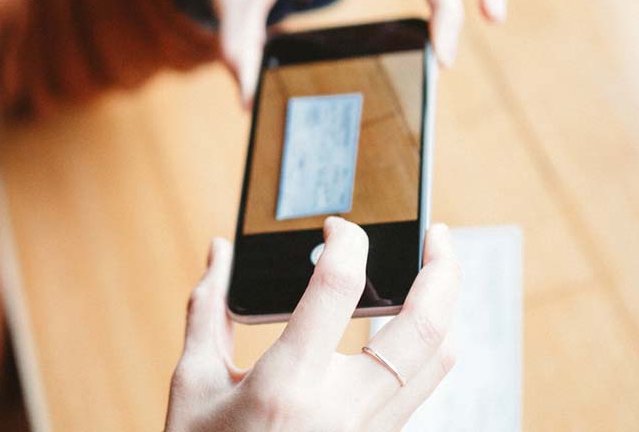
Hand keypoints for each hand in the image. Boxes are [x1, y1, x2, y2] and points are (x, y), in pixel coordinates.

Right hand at [165, 218, 461, 430]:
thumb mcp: (192, 385)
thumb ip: (209, 310)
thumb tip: (221, 250)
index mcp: (287, 387)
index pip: (338, 289)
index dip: (346, 241)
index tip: (338, 226)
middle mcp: (341, 412)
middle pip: (423, 329)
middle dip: (442, 269)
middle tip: (438, 232)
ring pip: (439, 362)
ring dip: (445, 310)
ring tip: (434, 273)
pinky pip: (422, 389)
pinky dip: (426, 348)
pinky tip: (408, 326)